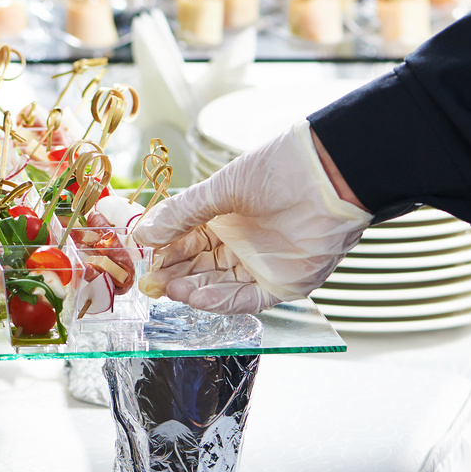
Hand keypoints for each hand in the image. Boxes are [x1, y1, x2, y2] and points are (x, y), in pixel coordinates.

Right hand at [134, 122, 371, 313]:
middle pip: (197, 267)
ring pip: (216, 285)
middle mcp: (238, 243)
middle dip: (173, 274)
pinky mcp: (280, 284)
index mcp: (223, 216)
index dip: (162, 250)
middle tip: (151, 281)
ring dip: (192, 289)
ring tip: (170, 288)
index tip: (141, 258)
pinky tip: (197, 296)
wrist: (329, 178)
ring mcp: (258, 264)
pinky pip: (244, 299)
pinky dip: (220, 300)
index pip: (184, 240)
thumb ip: (182, 214)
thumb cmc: (279, 170)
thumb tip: (143, 235)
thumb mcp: (222, 188)